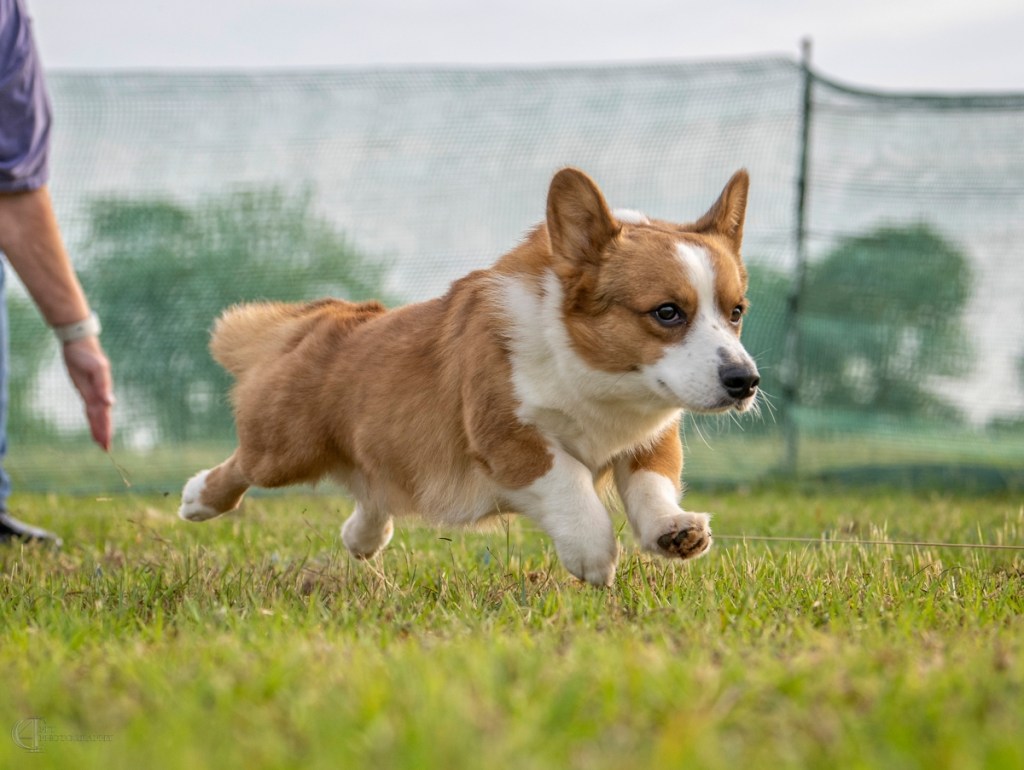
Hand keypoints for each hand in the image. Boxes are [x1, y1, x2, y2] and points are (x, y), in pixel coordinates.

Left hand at [62, 336, 113, 450]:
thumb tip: (111, 403)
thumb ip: (103, 385)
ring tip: (102, 444)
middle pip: (103, 418)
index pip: (105, 414)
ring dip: (99, 429)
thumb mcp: (96, 368)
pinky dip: (93, 420)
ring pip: (97, 416)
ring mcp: (94, 394)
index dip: (106, 428)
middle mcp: (100, 395)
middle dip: (105, 433)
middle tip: (106, 449)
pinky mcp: (86, 391)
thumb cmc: (88, 354)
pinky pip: (90, 410)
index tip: (107, 443)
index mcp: (104, 391)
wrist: (79, 344)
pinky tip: (94, 428)